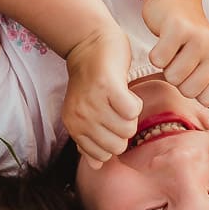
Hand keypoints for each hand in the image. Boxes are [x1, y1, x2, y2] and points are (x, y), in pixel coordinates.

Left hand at [62, 25, 140, 167]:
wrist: (89, 43)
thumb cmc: (93, 80)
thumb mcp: (86, 113)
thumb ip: (90, 141)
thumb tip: (98, 166)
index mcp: (74, 126)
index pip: (102, 157)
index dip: (114, 141)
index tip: (111, 122)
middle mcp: (80, 117)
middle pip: (117, 145)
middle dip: (125, 130)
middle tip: (118, 109)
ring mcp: (92, 102)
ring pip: (127, 129)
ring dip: (131, 115)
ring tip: (121, 98)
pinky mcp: (107, 87)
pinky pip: (132, 111)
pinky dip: (134, 102)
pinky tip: (125, 91)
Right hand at [143, 0, 208, 107]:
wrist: (176, 1)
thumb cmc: (191, 36)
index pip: (207, 100)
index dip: (192, 89)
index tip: (193, 70)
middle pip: (188, 91)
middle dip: (178, 79)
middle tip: (180, 57)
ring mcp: (199, 37)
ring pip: (173, 77)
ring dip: (166, 67)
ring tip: (173, 49)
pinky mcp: (178, 28)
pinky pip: (158, 60)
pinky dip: (155, 54)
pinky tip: (164, 41)